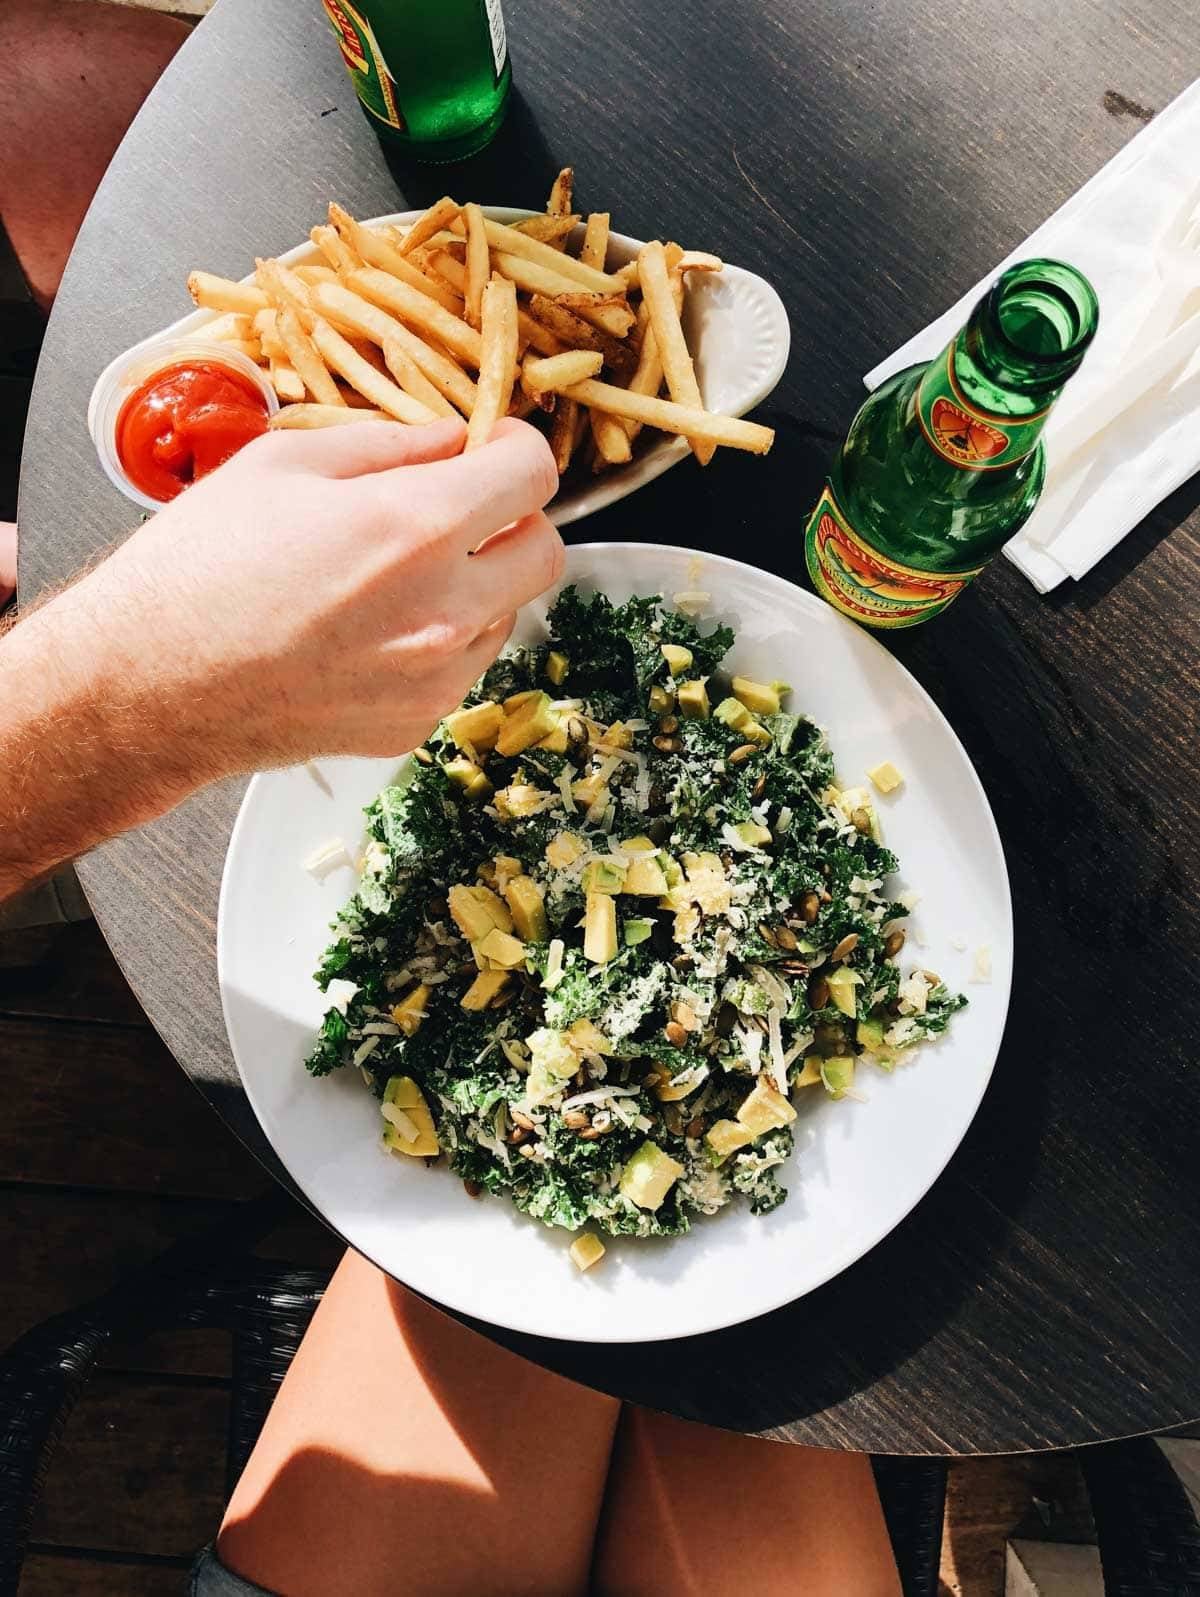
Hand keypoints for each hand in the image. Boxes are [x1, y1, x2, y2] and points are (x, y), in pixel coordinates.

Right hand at [60, 415, 562, 777]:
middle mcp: (444, 610)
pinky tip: (372, 629)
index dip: (519, 449)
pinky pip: (461, 668)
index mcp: (416, 527)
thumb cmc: (200, 566)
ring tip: (396, 575)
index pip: (534, 476)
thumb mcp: (284, 464)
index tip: (495, 447)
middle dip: (514, 519)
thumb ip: (388, 445)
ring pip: (506, 614)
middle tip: (462, 508)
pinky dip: (440, 639)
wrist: (151, 685)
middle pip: (546, 552)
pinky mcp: (415, 724)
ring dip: (478, 583)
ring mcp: (435, 678)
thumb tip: (452, 440)